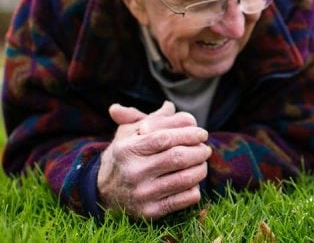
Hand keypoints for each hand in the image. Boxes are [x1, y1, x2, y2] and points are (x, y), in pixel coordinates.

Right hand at [97, 101, 211, 218]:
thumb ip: (149, 118)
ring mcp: (142, 194)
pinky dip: (195, 189)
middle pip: (178, 158)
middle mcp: (133, 172)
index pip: (165, 138)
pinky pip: (184, 199)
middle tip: (205, 148)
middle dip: (199, 151)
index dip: (188, 134)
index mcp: (128, 149)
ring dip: (201, 169)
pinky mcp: (150, 212)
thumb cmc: (124, 157)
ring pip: (185, 179)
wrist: (103, 193)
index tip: (202, 133)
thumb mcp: (129, 134)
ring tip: (202, 163)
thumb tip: (169, 106)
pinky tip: (193, 182)